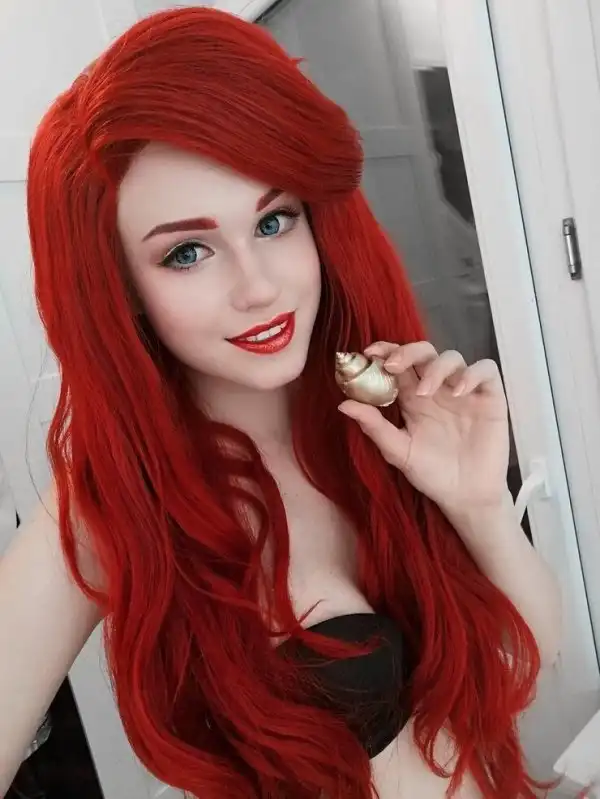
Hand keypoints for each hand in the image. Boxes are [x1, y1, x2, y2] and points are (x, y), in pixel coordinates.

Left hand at [338, 341, 509, 516]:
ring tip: (426, 392)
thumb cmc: (431, 474)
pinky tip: (459, 391)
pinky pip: (485, 370)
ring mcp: (464, 391)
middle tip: (393, 366)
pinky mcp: (489, 398)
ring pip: (452, 357)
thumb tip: (343, 404)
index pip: (399, 364)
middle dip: (407, 352)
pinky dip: (472, 373)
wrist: (465, 496)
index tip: (369, 353)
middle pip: (423, 353)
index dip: (385, 352)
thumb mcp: (399, 451)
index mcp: (412, 398)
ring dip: (435, 368)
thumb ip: (374, 427)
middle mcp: (437, 389)